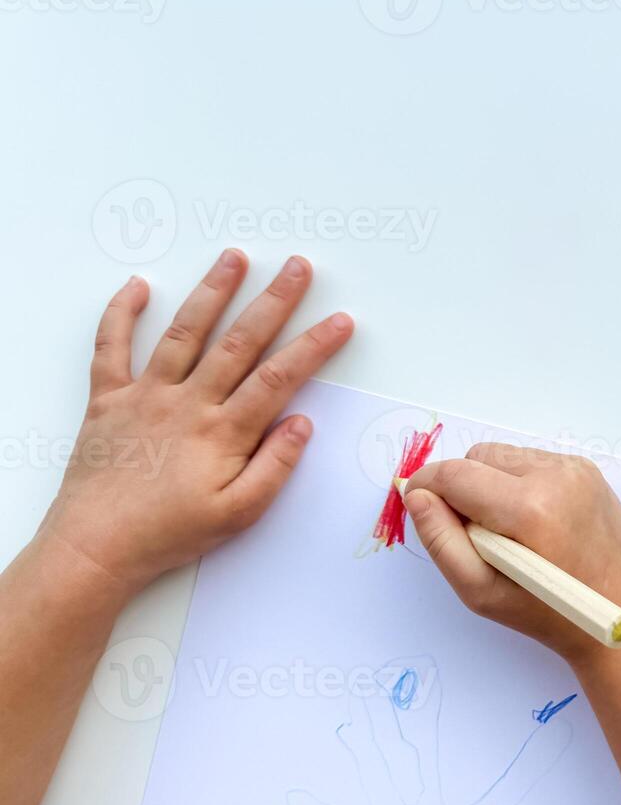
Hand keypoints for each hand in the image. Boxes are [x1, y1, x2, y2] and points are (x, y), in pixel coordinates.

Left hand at [37, 250, 353, 595]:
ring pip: (184, 333)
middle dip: (273, 301)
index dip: (313, 347)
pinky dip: (121, 313)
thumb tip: (301, 422)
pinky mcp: (108, 399)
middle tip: (297, 267)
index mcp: (223, 432)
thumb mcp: (238, 513)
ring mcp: (145, 395)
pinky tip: (139, 286)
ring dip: (212, 292)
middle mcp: (187, 403)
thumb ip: (274, 467)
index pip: (278, 378)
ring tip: (234, 258)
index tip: (340, 321)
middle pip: (239, 342)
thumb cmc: (170, 534)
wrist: (96, 546)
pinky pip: (111, 347)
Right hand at [402, 446, 620, 663]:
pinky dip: (519, 484)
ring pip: (504, 456)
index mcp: (529, 507)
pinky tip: (533, 523)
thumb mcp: (482, 592)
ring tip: (507, 531)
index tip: (419, 507)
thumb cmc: (551, 616)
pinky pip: (532, 462)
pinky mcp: (588, 470)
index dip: (426, 487)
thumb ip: (441, 541)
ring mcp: (576, 469)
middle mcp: (555, 475)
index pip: (455, 474)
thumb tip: (416, 495)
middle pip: (478, 457)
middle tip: (474, 534)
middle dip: (462, 488)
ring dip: (491, 485)